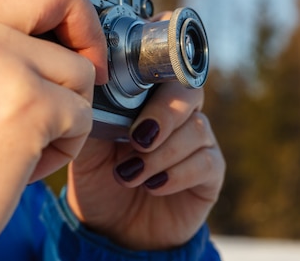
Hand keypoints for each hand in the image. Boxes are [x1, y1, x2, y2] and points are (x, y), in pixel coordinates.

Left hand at [66, 60, 224, 249]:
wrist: (112, 228)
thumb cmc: (99, 180)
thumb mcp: (88, 149)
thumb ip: (94, 118)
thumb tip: (93, 91)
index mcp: (150, 100)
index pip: (166, 71)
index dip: (157, 77)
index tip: (131, 97)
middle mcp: (180, 115)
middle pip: (190, 94)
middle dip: (163, 114)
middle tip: (137, 139)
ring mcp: (199, 143)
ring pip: (197, 130)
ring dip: (161, 153)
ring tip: (130, 174)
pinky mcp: (211, 174)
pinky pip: (206, 162)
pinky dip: (177, 174)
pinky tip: (153, 186)